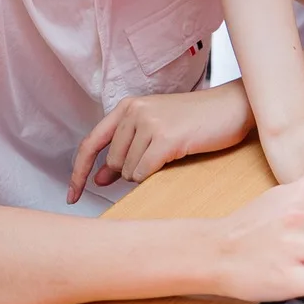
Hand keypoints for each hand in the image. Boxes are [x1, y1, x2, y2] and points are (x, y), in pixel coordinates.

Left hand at [68, 85, 251, 200]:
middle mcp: (133, 111)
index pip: (90, 143)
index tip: (71, 196)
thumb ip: (125, 151)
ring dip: (146, 173)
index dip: (77, 172)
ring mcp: (149, 123)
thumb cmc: (196, 121)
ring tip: (171, 153)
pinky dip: (153, 175)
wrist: (231, 108)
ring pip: (128, 171)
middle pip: (113, 163)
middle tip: (159, 159)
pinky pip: (143, 173)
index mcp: (127, 107)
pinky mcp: (165, 138)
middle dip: (130, 172)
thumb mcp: (155, 130)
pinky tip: (174, 157)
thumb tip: (99, 178)